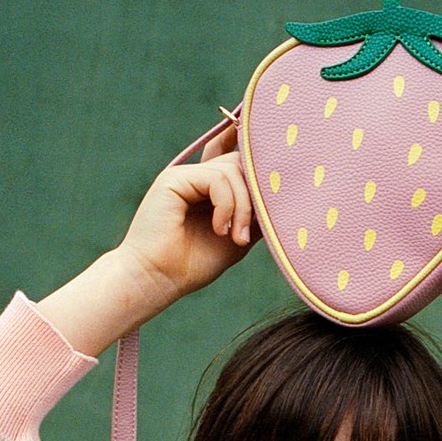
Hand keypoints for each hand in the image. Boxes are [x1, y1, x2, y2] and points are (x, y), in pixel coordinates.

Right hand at [37, 124, 258, 357]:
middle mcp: (198, 178)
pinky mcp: (174, 178)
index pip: (238, 161)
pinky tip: (219, 229)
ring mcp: (185, 176)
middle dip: (256, 195)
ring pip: (233, 170)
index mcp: (210, 190)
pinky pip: (216, 179)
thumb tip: (283, 196)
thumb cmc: (194, 265)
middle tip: (251, 232)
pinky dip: (227, 205)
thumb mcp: (237, 239)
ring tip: (235, 237)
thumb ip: (256, 215)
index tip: (279, 174)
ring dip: (243, 207)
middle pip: (242, 162)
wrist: (157, 279)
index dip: (257, 160)